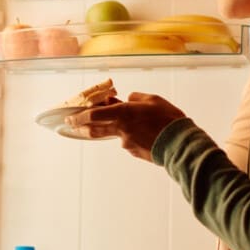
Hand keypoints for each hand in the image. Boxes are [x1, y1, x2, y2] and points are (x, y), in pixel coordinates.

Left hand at [66, 92, 185, 161]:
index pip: (94, 115)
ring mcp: (126, 142)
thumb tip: (127, 99)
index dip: (79, 116)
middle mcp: (121, 128)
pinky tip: (146, 133)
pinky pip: (127, 141)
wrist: (180, 143)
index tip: (70, 118)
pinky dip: (130, 136)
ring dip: (110, 129)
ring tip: (120, 125)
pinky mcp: (133, 151)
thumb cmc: (168, 119)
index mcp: (123, 113)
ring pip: (113, 134)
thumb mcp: (153, 100)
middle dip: (81, 126)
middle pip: (94, 128)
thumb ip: (136, 98)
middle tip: (72, 125)